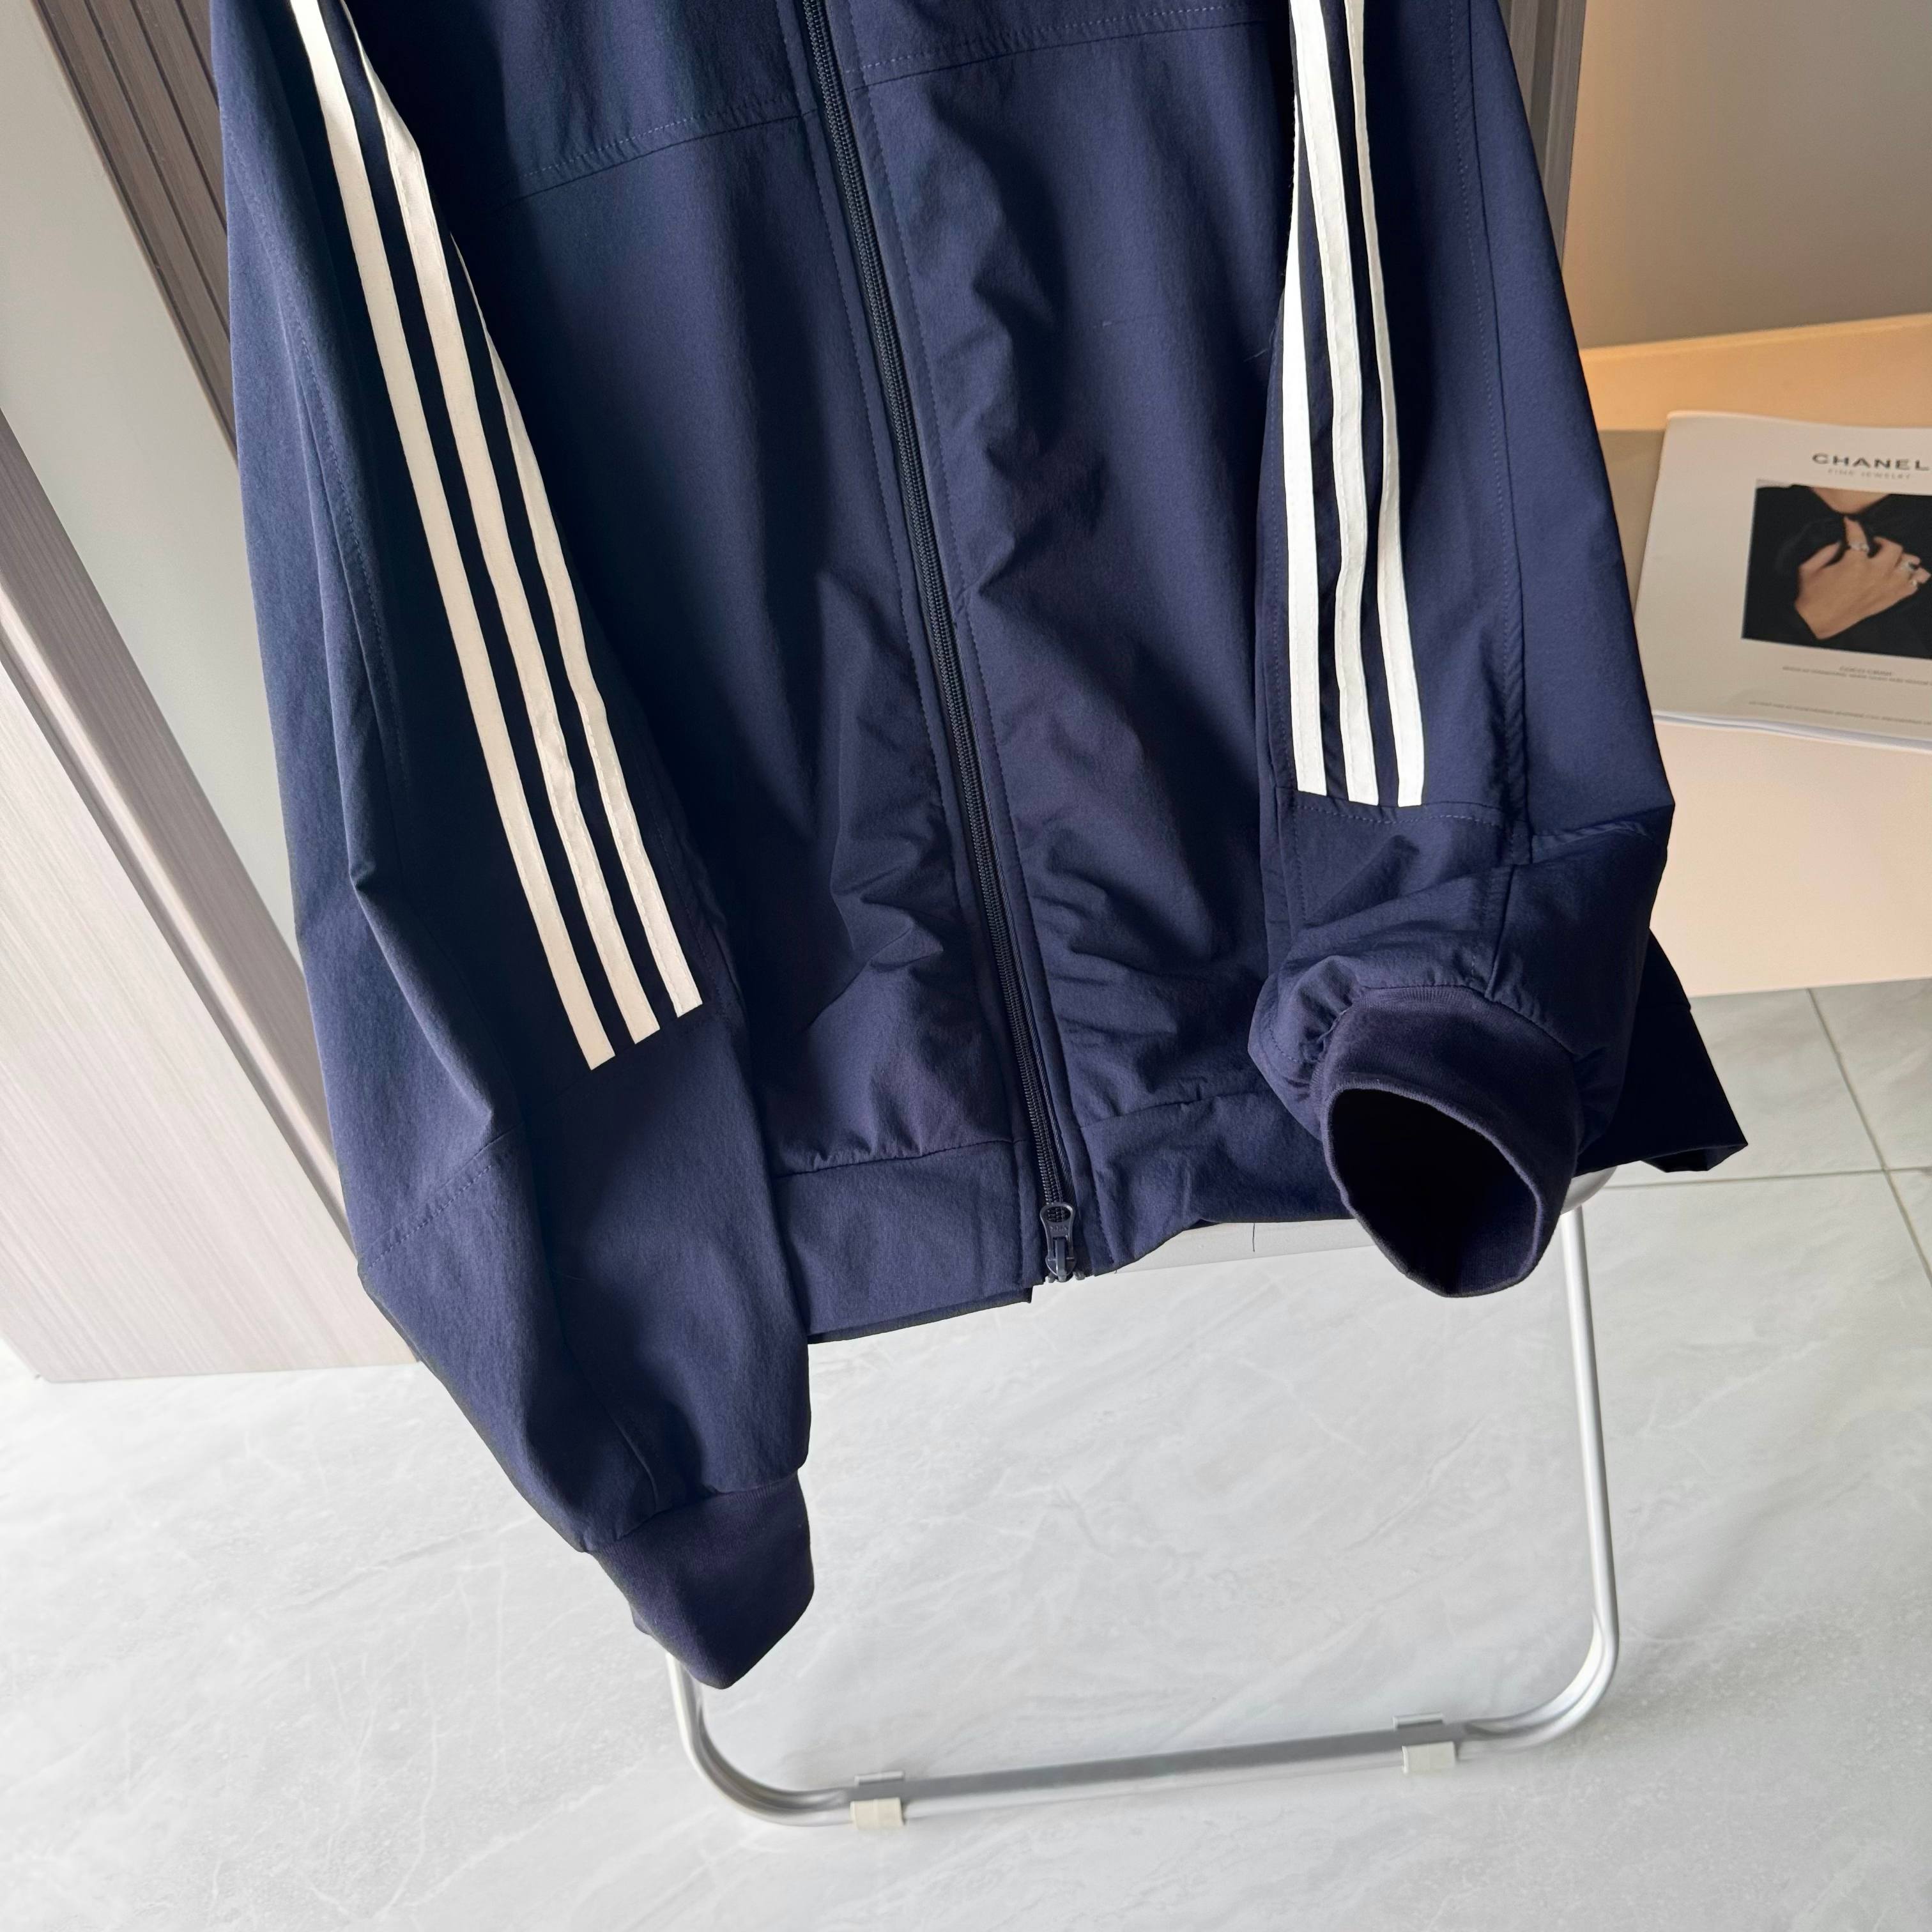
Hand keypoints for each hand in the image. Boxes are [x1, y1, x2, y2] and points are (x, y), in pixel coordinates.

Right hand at [1792, 517, 1928, 639]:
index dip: (1853, 526)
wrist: (1815, 622)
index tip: (1850, 523)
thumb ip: (1826, 550)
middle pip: (1894, 548)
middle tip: (1876, 546)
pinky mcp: (1888, 600)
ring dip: (1902, 560)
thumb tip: (1840, 542)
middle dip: (1884, 543)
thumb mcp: (1808, 568)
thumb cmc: (1810, 595)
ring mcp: (1885, 587)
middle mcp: (1875, 573)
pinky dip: (1911, 579)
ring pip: (1909, 564)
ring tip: (1892, 561)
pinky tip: (1903, 576)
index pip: (1859, 537)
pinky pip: (1911, 587)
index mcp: (1854, 563)